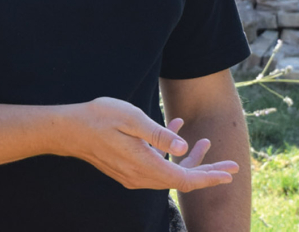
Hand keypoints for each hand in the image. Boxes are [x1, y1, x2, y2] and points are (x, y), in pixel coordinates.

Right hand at [65, 97, 238, 191]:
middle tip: (230, 166)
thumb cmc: (99, 118)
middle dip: (207, 172)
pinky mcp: (127, 169)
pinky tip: (175, 129)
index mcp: (144, 165)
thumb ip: (158, 134)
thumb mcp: (132, 118)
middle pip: (181, 179)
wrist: (68, 130)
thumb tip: (183, 145)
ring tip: (205, 141)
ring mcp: (132, 175)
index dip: (209, 177)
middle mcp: (140, 176)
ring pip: (170, 173)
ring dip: (189, 160)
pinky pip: (156, 165)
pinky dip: (170, 153)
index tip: (230, 173)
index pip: (184, 178)